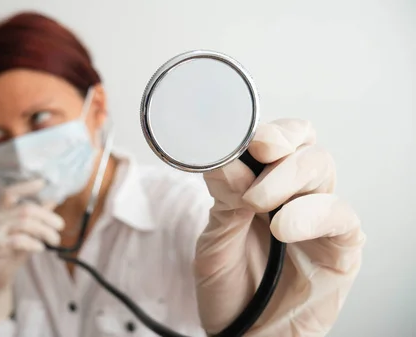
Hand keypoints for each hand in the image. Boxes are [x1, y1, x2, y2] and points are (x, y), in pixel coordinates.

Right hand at [0, 179, 63, 321]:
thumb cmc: (13, 249)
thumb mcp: (26, 230)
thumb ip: (37, 215)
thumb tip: (53, 198)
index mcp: (1, 211)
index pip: (10, 192)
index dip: (26, 186)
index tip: (42, 182)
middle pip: (26, 209)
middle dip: (47, 216)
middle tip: (60, 225)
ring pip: (25, 223)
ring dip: (45, 231)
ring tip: (54, 240)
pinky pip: (19, 240)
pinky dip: (34, 243)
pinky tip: (40, 248)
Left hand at [194, 119, 364, 335]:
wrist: (242, 335)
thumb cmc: (229, 288)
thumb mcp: (215, 242)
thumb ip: (223, 202)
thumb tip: (227, 162)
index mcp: (263, 187)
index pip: (281, 141)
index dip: (272, 132)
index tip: (250, 141)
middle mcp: (295, 197)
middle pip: (306, 149)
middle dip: (280, 152)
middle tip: (254, 171)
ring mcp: (320, 221)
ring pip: (323, 171)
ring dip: (289, 180)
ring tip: (257, 205)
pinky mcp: (342, 249)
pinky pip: (342, 217)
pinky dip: (313, 214)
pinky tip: (284, 227)